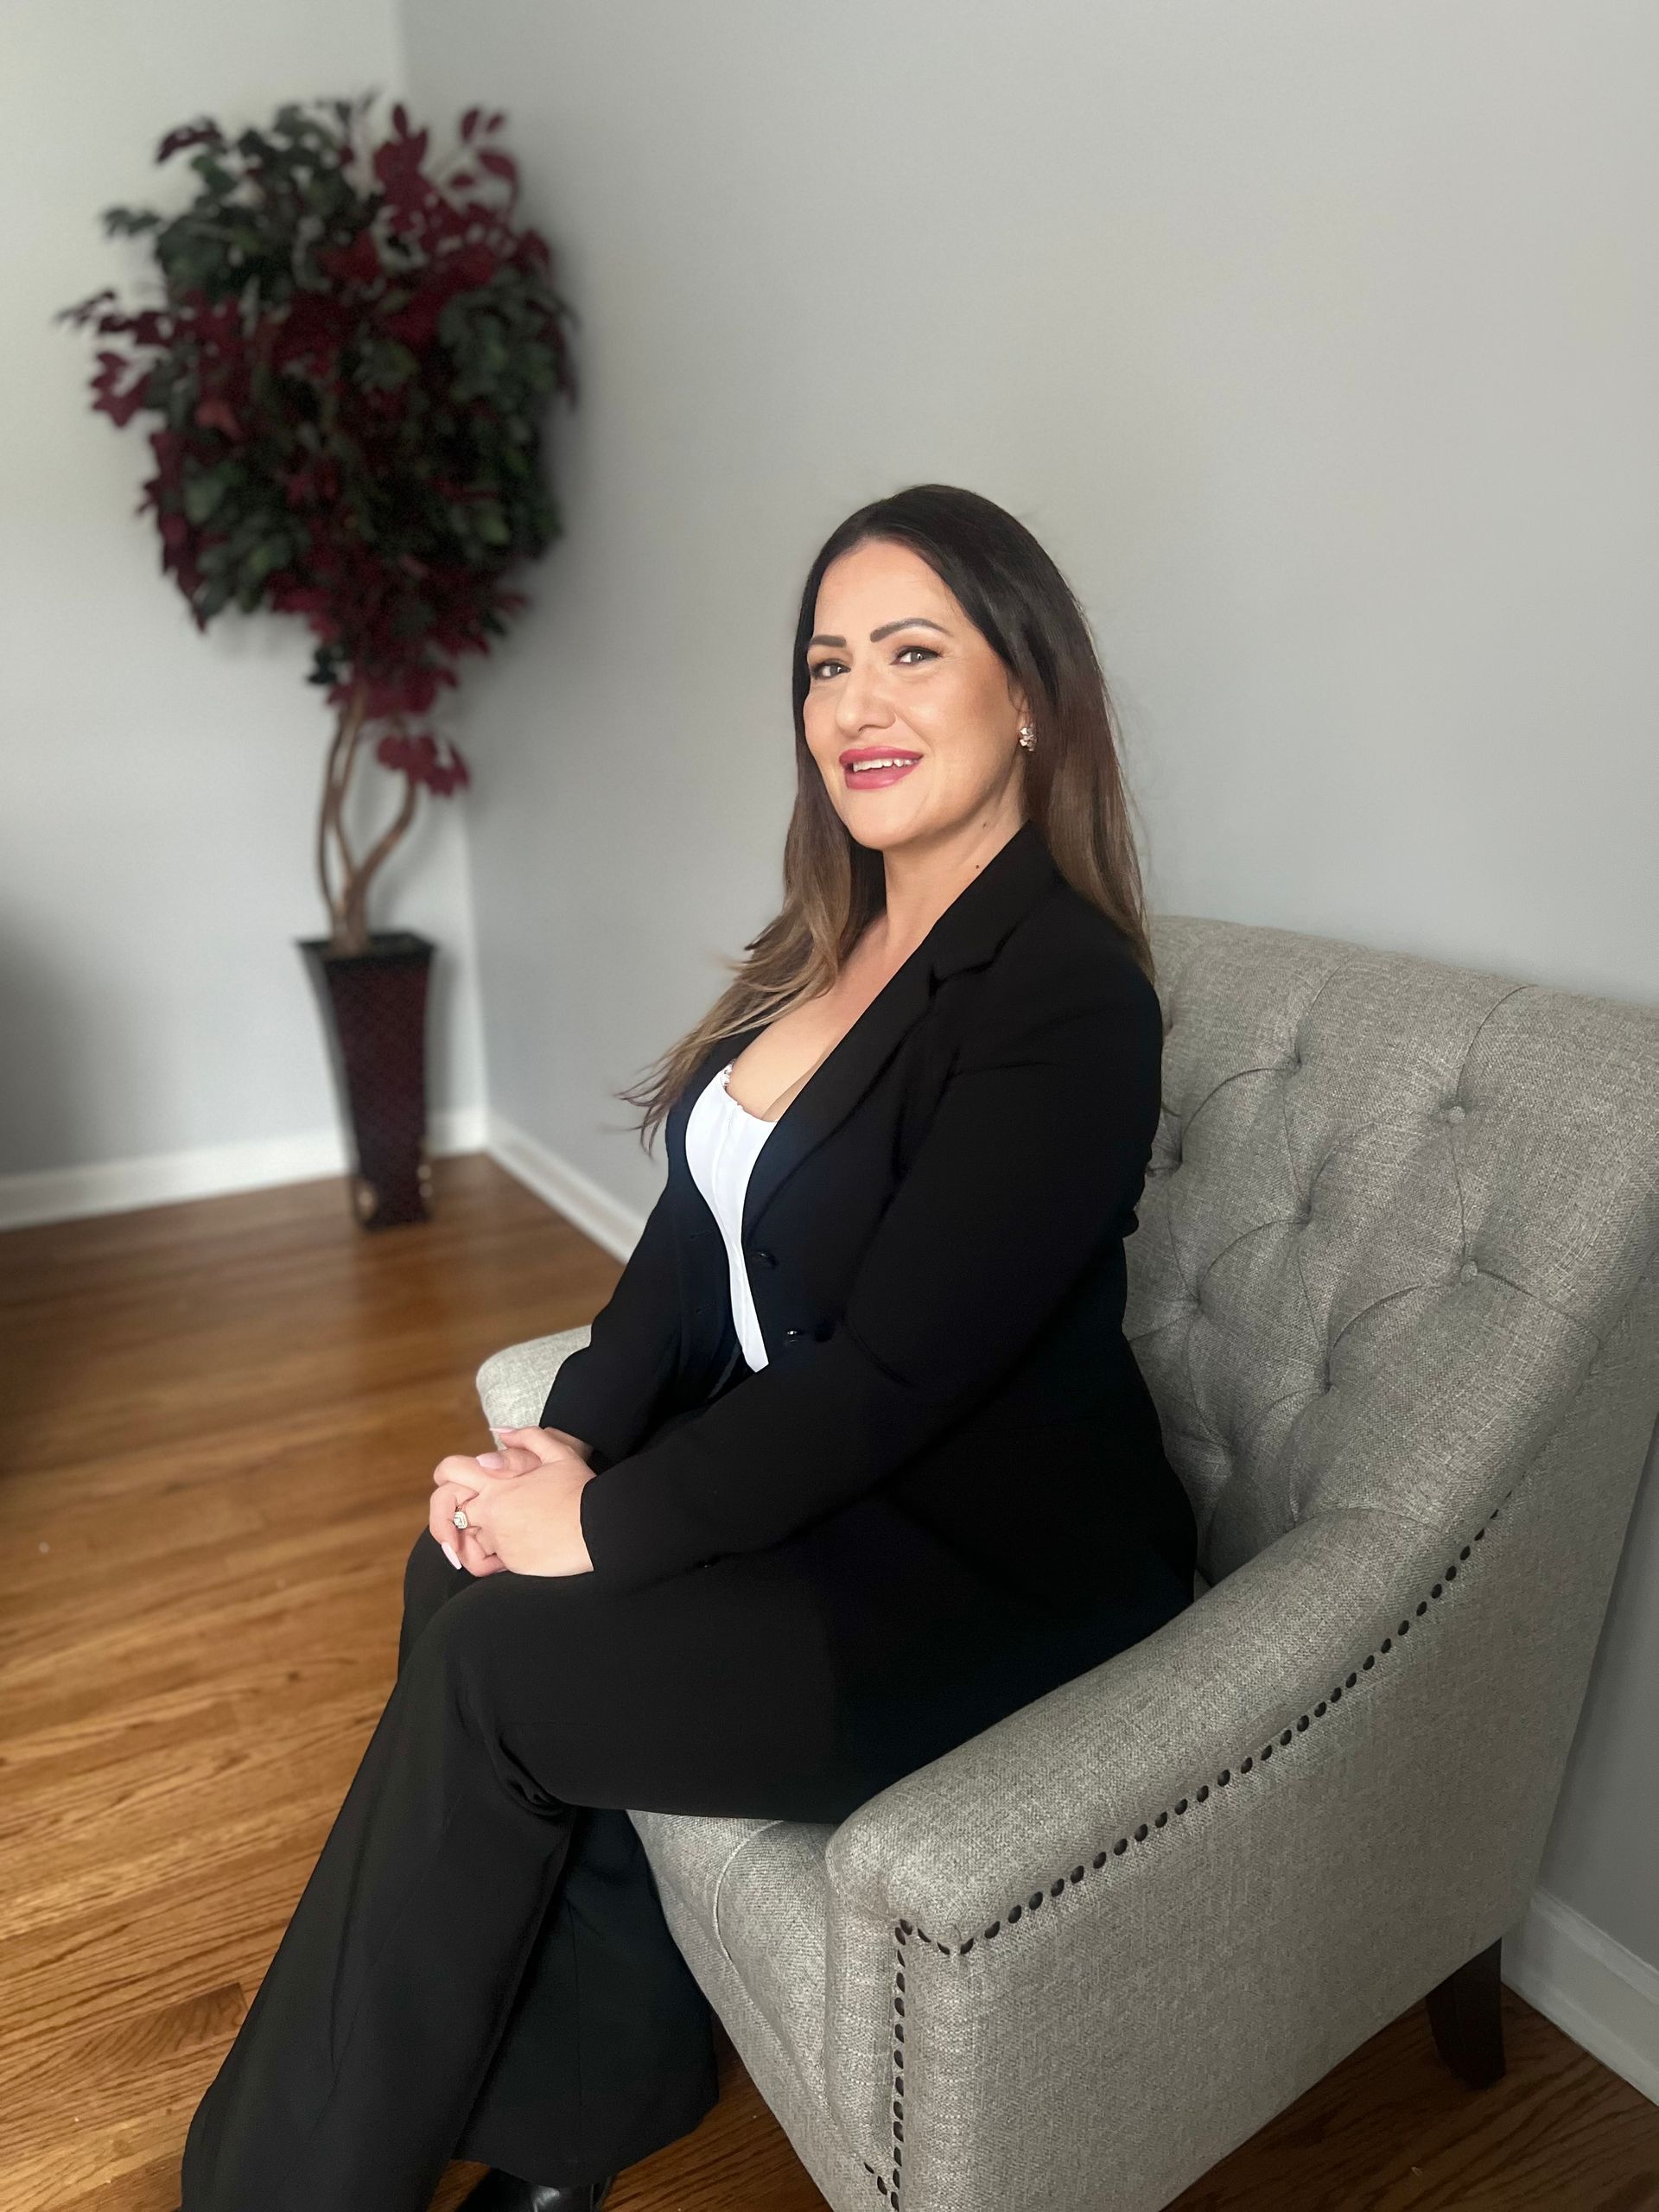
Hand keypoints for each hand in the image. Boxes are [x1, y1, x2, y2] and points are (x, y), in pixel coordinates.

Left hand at [430, 1427, 595, 1577]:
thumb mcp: (558, 1452)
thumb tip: (498, 1432)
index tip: (453, 1489)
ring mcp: (499, 1540)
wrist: (599, 1527)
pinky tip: (514, 1552)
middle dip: (447, 1523)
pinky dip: (497, 1559)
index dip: (444, 1478)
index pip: (448, 1472)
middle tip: (455, 1532)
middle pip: (447, 1516)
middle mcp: (490, 1513)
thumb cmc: (579, 1489)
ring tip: (492, 1542)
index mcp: (495, 1483)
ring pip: (468, 1543)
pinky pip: (490, 1564)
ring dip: (475, 1542)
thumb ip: (525, 1438)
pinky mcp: (511, 1563)